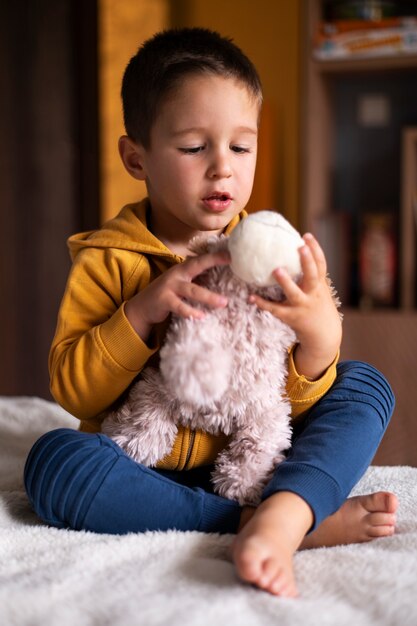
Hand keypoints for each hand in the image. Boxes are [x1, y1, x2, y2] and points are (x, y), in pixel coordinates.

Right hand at [125, 251, 229, 340]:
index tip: (232, 253)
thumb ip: (197, 280)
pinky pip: (180, 306)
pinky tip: (202, 317)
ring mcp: (169, 287)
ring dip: (208, 296)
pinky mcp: (164, 301)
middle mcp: (177, 274)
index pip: (201, 259)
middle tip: (231, 262)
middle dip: (213, 262)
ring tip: (223, 302)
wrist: (142, 307)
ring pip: (192, 290)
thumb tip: (223, 281)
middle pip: (197, 266)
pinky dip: (191, 312)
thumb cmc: (168, 295)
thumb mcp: (182, 284)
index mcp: (183, 269)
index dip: (216, 255)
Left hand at [249, 233, 341, 379]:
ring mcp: (303, 306)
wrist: (324, 335)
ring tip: (276, 270)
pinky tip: (251, 297)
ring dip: (286, 282)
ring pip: (295, 294)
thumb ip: (310, 275)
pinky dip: (263, 304)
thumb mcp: (319, 290)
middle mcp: (313, 294)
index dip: (315, 250)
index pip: (321, 265)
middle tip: (300, 247)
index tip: (306, 236)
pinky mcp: (292, 317)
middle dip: (307, 261)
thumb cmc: (317, 306)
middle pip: (312, 276)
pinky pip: (276, 310)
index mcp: (319, 285)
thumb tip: (296, 252)